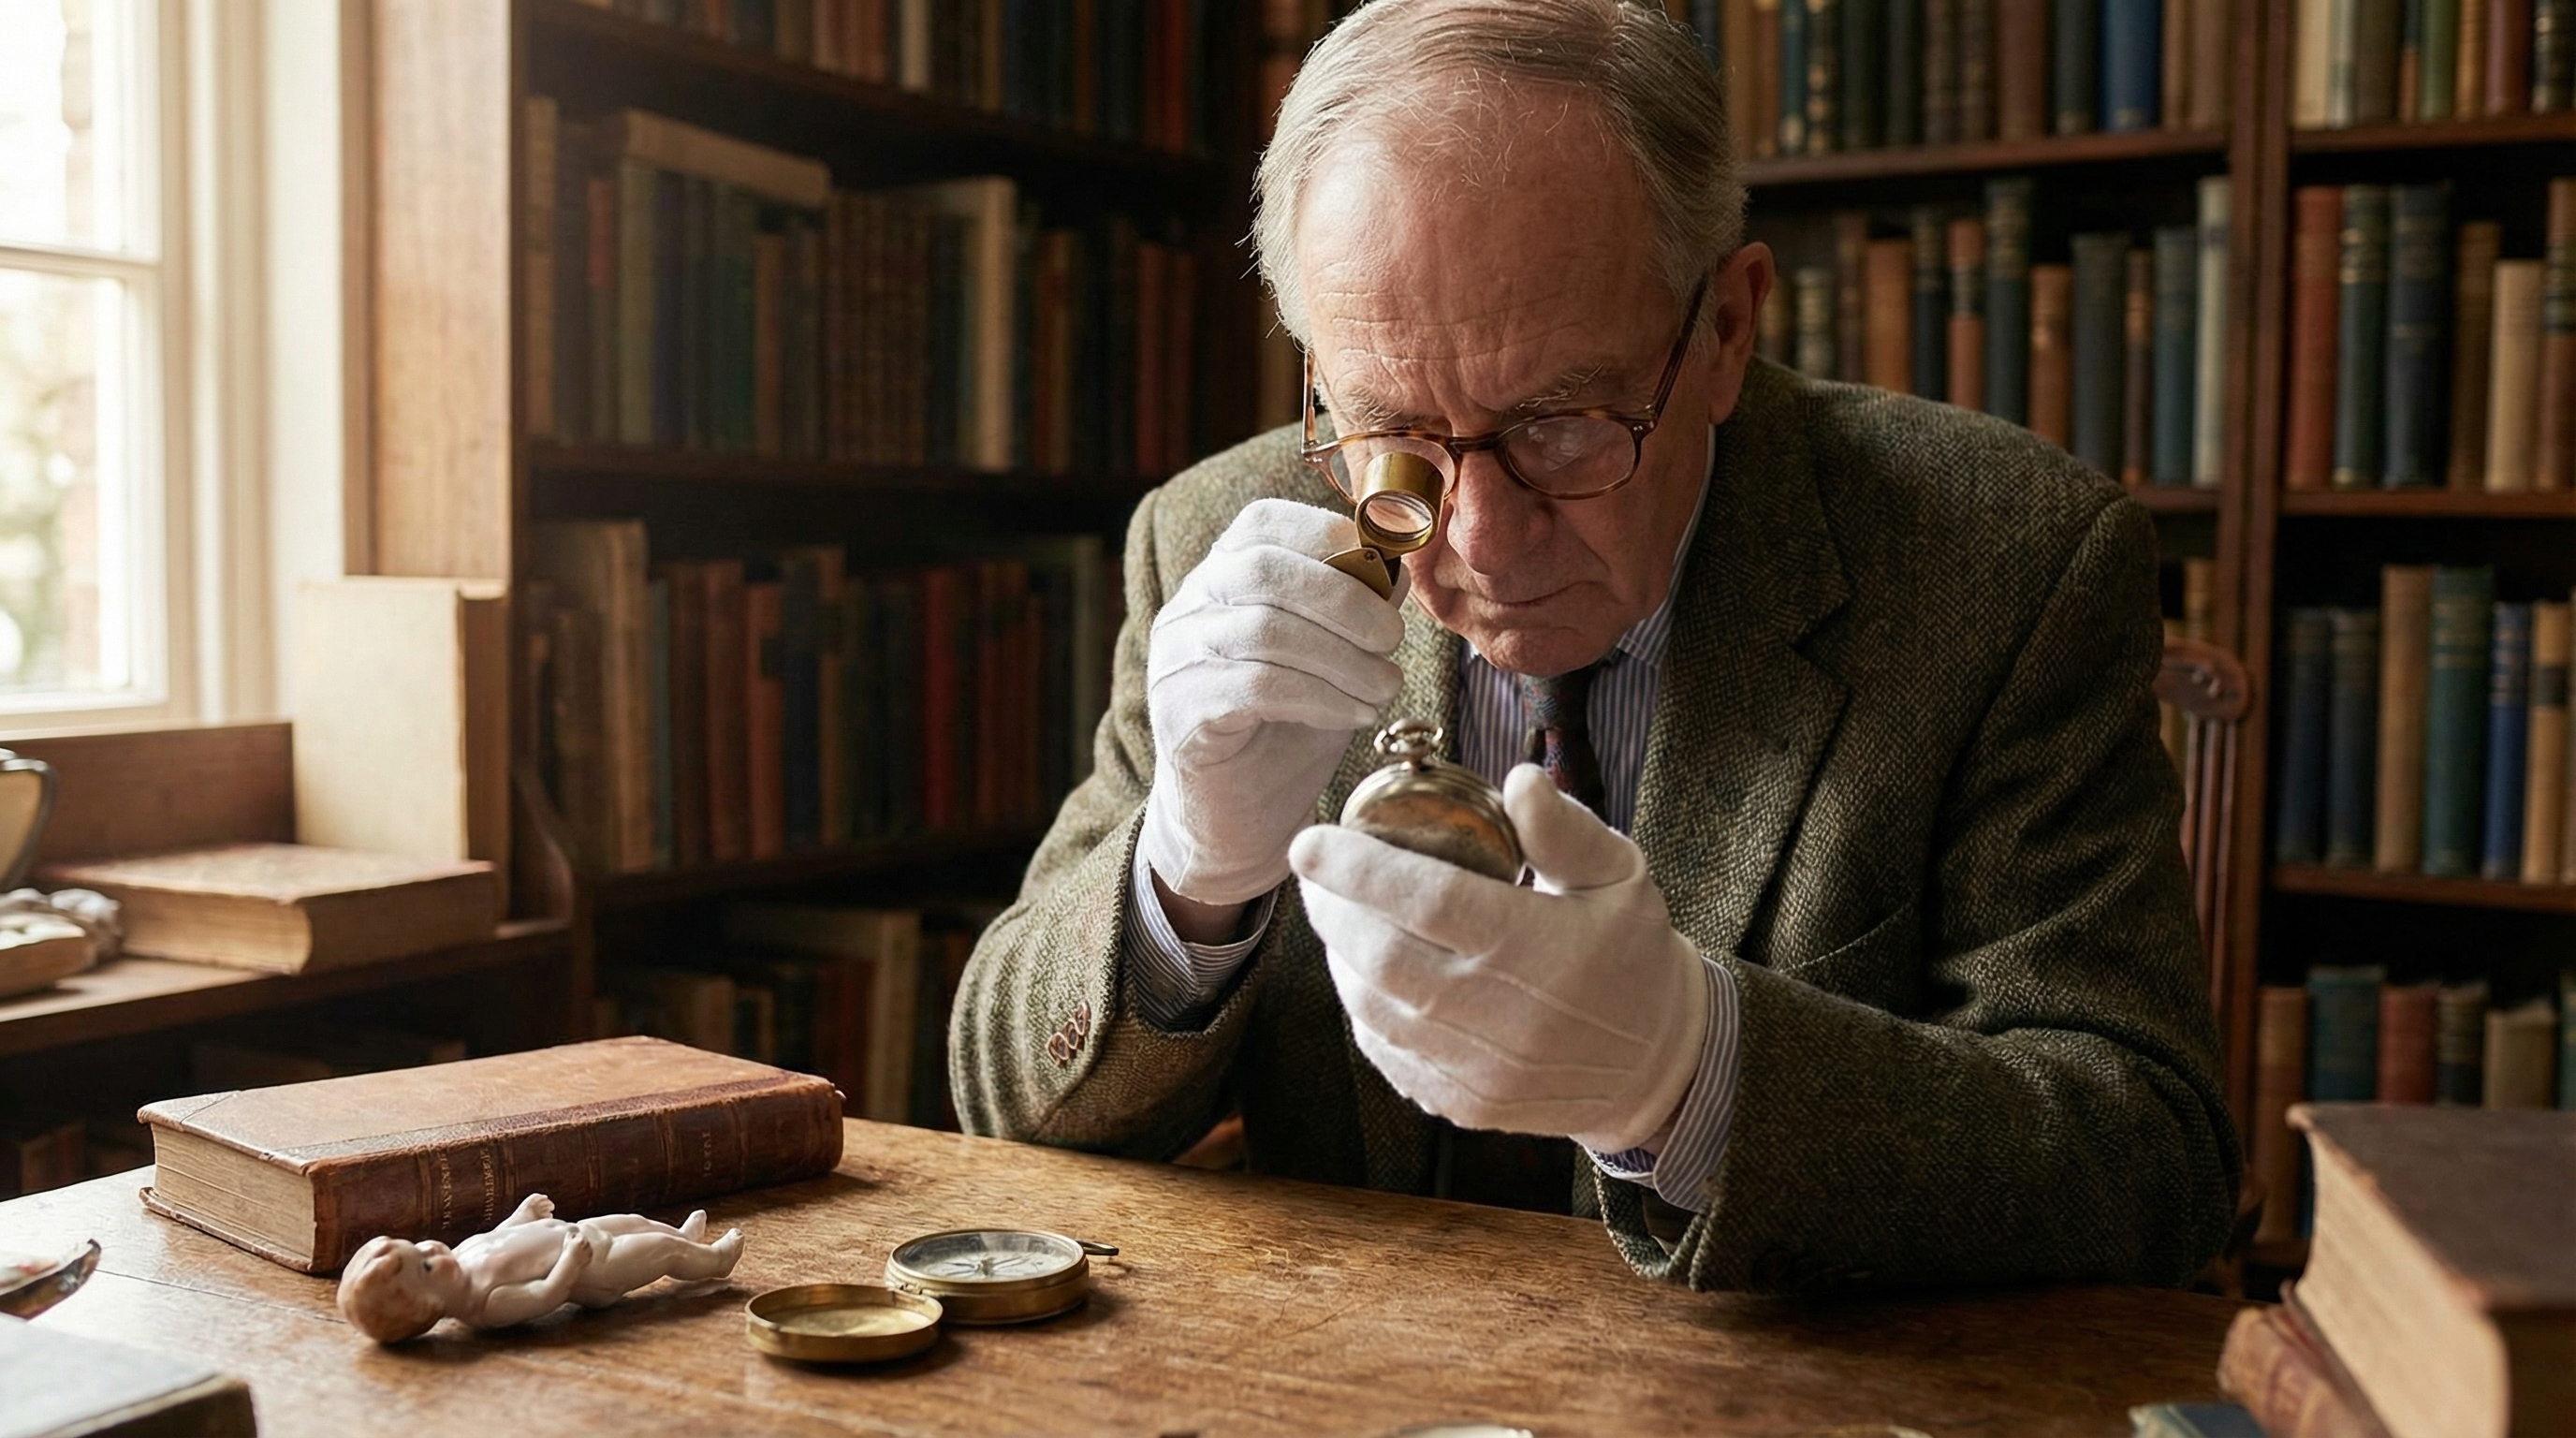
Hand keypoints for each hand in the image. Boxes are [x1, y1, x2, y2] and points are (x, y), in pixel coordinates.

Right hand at [1139, 498, 1408, 906]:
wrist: (1239, 815)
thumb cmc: (1288, 726)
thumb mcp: (1333, 655)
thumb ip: (1356, 607)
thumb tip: (1395, 567)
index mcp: (1220, 576)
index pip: (1262, 523)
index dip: (1328, 535)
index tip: (1384, 574)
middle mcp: (1187, 607)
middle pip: (1263, 571)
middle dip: (1344, 600)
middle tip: (1392, 640)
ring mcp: (1176, 659)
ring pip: (1264, 630)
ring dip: (1342, 657)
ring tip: (1384, 687)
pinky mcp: (1182, 712)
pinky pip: (1256, 687)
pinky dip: (1319, 696)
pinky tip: (1354, 713)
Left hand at [1290, 764, 1711, 1153]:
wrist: (1658, 1065)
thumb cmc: (1632, 955)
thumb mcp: (1622, 876)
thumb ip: (1565, 830)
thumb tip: (1517, 780)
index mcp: (1541, 947)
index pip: (1428, 899)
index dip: (1357, 869)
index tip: (1309, 842)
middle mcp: (1506, 1016)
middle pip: (1384, 958)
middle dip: (1331, 911)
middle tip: (1314, 875)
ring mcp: (1483, 1070)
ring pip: (1375, 1009)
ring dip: (1340, 958)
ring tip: (1335, 916)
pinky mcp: (1469, 1105)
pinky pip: (1390, 1054)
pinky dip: (1364, 1009)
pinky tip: (1364, 973)